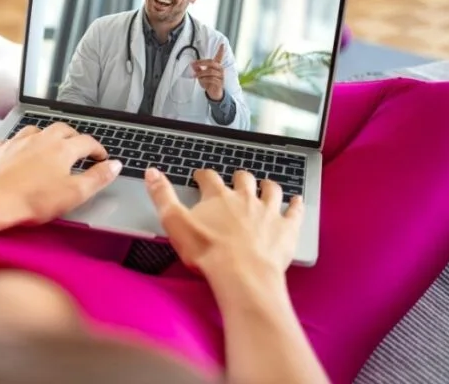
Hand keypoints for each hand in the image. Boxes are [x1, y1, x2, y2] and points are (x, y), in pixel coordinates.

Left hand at [0, 123, 122, 237]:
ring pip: (38, 130)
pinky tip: (21, 152)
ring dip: (48, 136)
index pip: (87, 141)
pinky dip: (23, 144)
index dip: (98, 149)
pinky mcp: (0, 149)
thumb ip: (97, 178)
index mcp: (62, 148)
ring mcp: (18, 141)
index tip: (102, 157)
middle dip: (75, 137)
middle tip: (80, 148)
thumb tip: (115, 166)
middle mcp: (41, 138)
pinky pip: (14, 140)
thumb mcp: (73, 194)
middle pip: (63, 129)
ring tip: (52, 146)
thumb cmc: (31, 200)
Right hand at [143, 166, 303, 284]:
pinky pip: (294, 210)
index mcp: (218, 196)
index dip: (204, 176)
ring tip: (266, 185)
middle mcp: (245, 197)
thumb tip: (151, 172)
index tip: (201, 177)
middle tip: (236, 181)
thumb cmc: (207, 252)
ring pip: (271, 190)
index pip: (209, 178)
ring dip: (268, 186)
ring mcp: (268, 211)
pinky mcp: (286, 227)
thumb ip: (162, 196)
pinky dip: (296, 204)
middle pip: (243, 180)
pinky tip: (297, 200)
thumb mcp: (174, 223)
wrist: (242, 275)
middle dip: (238, 178)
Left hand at [191, 45, 226, 101]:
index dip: (221, 51)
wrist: (214, 93)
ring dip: (201, 73)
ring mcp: (221, 76)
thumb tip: (192, 64)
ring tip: (196, 76)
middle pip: (212, 63)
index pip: (219, 57)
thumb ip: (198, 69)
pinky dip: (204, 79)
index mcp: (216, 66)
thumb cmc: (209, 82)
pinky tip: (201, 81)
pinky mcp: (220, 83)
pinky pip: (211, 79)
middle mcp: (220, 70)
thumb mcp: (201, 75)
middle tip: (194, 64)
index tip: (222, 44)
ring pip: (210, 71)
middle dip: (201, 63)